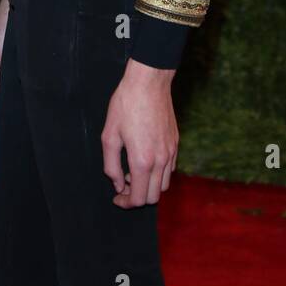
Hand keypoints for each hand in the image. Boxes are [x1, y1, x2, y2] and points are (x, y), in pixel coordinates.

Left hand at [101, 58, 177, 208]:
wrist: (149, 82)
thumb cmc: (126, 105)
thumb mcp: (109, 135)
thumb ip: (111, 165)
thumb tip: (116, 184)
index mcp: (142, 161)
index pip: (138, 198)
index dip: (125, 203)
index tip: (116, 198)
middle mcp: (160, 161)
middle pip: (153, 197)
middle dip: (137, 197)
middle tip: (122, 186)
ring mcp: (170, 152)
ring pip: (164, 185)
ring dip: (148, 186)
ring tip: (133, 172)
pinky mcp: (175, 143)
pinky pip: (169, 169)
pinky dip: (158, 174)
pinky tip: (145, 160)